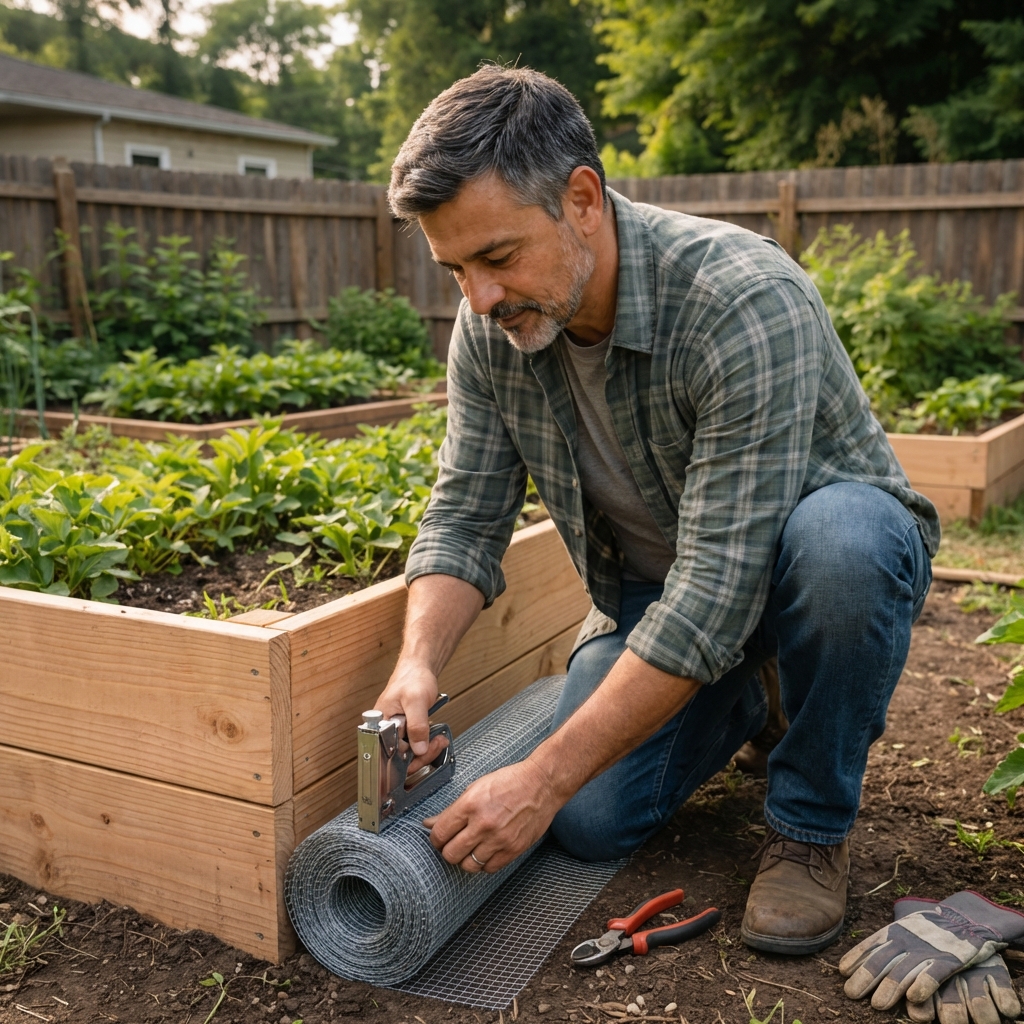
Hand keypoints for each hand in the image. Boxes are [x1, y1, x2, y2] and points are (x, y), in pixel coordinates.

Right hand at [375, 657, 448, 772]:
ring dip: (427, 750)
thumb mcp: (416, 701)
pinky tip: (436, 738)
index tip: (425, 752)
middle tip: (436, 744)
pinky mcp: (406, 730)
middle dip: (422, 754)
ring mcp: (396, 731)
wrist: (419, 670)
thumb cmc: (412, 678)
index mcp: (379, 723)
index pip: (390, 752)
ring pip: (410, 753)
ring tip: (438, 740)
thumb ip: (417, 725)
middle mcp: (385, 730)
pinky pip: (415, 745)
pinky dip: (427, 744)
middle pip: (401, 756)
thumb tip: (419, 748)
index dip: (409, 757)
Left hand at [423, 758, 561, 873]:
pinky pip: (489, 868)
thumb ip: (453, 810)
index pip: (440, 834)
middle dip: (448, 850)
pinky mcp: (513, 849)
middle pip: (451, 854)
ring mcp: (499, 839)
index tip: (438, 838)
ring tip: (470, 848)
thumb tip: (430, 824)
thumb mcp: (476, 788)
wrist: (541, 784)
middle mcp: (483, 824)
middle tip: (453, 844)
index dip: (435, 839)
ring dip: (466, 859)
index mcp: (470, 805)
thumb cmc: (510, 782)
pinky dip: (484, 863)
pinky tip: (486, 851)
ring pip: (468, 865)